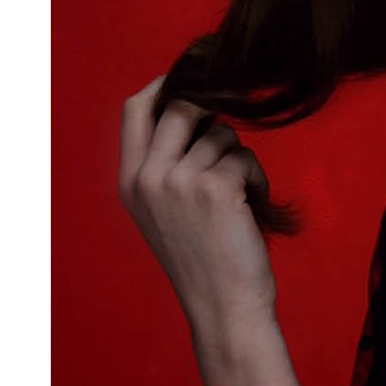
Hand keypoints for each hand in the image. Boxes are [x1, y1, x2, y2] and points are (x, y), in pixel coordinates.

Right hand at [119, 74, 278, 344]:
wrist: (224, 307)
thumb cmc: (206, 258)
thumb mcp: (166, 209)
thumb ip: (167, 162)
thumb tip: (195, 104)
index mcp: (129, 181)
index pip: (136, 108)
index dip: (165, 85)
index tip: (193, 78)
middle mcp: (147, 177)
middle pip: (183, 106)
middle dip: (216, 116)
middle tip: (231, 143)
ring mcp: (178, 181)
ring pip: (223, 134)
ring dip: (241, 160)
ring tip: (239, 199)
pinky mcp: (215, 187)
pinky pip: (245, 158)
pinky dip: (256, 179)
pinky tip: (251, 208)